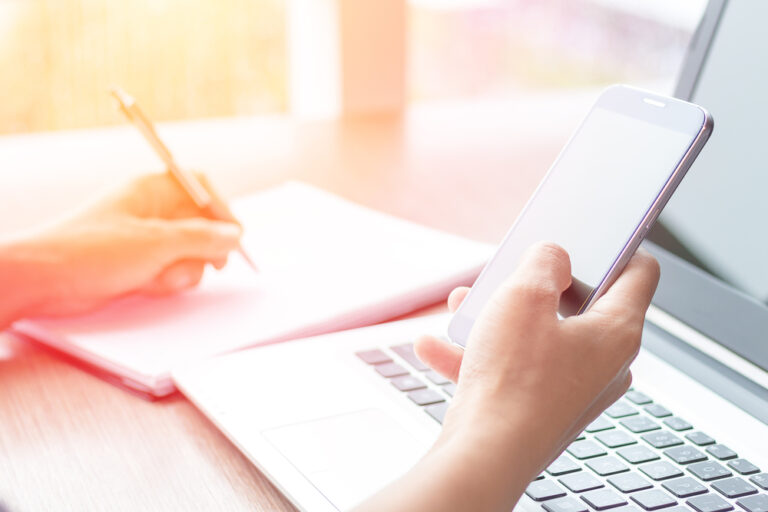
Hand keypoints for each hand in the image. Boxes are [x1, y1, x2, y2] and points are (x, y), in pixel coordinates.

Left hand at [6, 172, 241, 318]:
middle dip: (202, 250)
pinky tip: (144, 286)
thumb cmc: (91, 250)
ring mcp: (145, 240)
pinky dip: (164, 282)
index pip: (200, 187)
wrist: (44, 281)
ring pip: (188, 254)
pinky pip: (170, 272)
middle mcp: (151, 211)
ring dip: (181, 272)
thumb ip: (202, 238)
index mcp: (151, 190)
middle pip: (200, 225)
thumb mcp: (156, 243)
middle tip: (209, 266)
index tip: (235, 236)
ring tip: (156, 278)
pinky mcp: (138, 264)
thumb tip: (234, 235)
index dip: (222, 209)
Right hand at [357, 242, 659, 511]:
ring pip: (539, 335)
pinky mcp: (540, 407)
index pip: (638, 273)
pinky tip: (438, 345)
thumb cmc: (513, 381)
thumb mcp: (524, 296)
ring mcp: (571, 388)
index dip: (617, 244)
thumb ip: (543, 260)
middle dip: (535, 283)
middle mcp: (602, 363)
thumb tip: (552, 256)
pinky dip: (481, 353)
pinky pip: (513, 367)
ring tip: (464, 307)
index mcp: (617, 332)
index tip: (592, 232)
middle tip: (511, 270)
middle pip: (580, 303)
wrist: (485, 454)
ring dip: (499, 317)